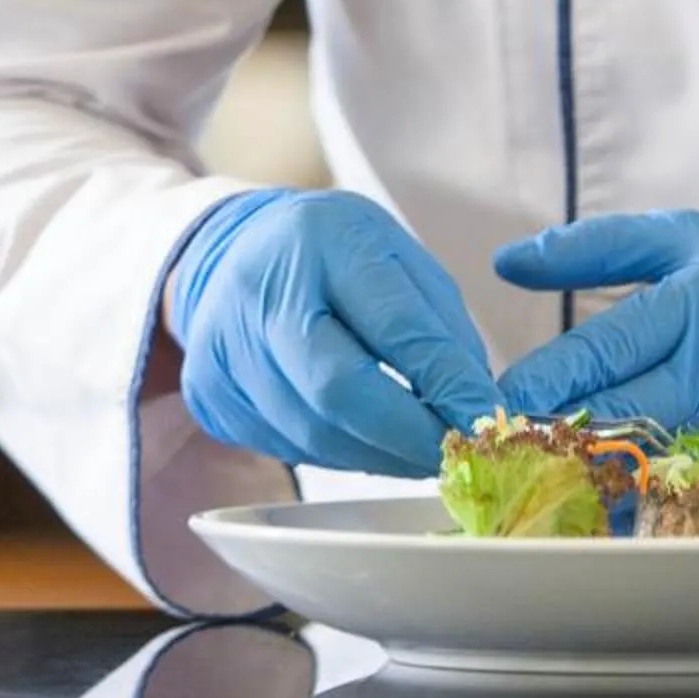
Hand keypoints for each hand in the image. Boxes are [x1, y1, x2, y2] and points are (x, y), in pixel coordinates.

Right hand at [163, 189, 505, 476]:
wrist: (229, 253)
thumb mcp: (396, 255)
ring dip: (381, 454)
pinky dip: (342, 454)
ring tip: (421, 450)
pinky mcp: (211, 399)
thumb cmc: (329, 253)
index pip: (393, 326)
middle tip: (457, 455)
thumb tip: (476, 404)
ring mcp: (224, 353)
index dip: (445, 382)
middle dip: (410, 435)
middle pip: (340, 392)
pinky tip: (368, 440)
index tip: (487, 420)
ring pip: (315, 435)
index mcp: (321, 242)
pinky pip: (290, 447)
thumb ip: (439, 325)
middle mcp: (259, 295)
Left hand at [493, 212, 698, 495]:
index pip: (604, 352)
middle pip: (613, 423)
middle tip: (510, 449)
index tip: (501, 398)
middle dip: (552, 440)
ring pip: (642, 479)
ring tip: (546, 488)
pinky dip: (643, 520)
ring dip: (588, 487)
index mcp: (696, 309)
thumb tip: (508, 261)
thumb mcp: (697, 240)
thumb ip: (600, 247)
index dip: (546, 380)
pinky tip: (608, 519)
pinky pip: (687, 511)